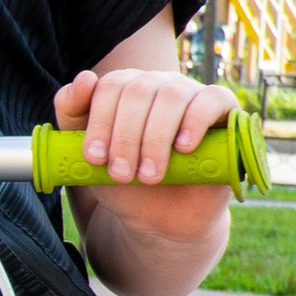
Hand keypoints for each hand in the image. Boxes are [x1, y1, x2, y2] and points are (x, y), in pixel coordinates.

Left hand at [54, 63, 235, 191]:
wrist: (162, 217)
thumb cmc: (125, 180)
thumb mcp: (89, 154)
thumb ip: (73, 113)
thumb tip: (85, 77)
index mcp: (125, 88)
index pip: (111, 86)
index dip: (101, 122)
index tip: (94, 159)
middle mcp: (158, 84)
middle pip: (139, 91)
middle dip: (126, 138)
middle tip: (122, 176)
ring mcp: (190, 93)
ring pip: (172, 96)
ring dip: (155, 138)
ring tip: (149, 176)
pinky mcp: (222, 109)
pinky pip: (211, 99)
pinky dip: (195, 122)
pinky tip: (183, 147)